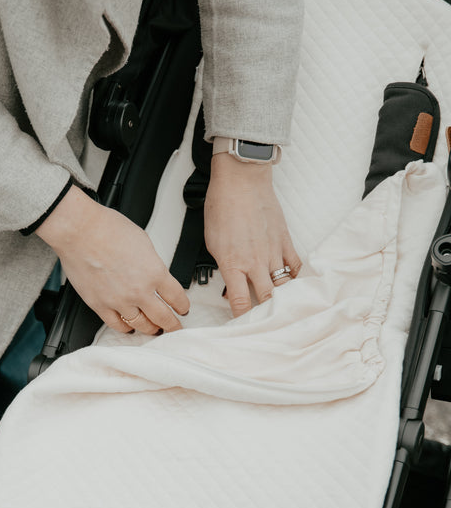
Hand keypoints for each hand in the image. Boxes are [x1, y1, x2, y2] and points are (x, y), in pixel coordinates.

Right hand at [35, 185, 189, 333]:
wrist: (79, 231)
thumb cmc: (107, 229)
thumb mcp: (143, 241)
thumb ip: (151, 263)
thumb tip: (153, 273)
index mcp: (154, 272)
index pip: (177, 298)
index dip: (182, 306)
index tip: (182, 309)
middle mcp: (139, 291)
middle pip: (163, 317)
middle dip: (172, 325)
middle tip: (174, 327)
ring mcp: (119, 301)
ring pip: (142, 325)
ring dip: (151, 329)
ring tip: (154, 329)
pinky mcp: (100, 305)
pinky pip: (117, 324)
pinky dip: (126, 328)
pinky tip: (129, 327)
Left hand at [204, 154, 300, 316]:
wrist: (241, 181)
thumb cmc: (222, 206)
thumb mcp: (212, 242)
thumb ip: (224, 266)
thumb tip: (231, 283)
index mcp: (233, 264)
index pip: (240, 302)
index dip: (241, 318)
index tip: (240, 326)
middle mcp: (255, 262)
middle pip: (266, 299)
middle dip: (266, 315)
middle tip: (265, 324)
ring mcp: (273, 252)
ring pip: (283, 286)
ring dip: (282, 300)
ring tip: (283, 312)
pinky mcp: (285, 241)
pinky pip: (295, 267)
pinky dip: (296, 279)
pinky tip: (295, 289)